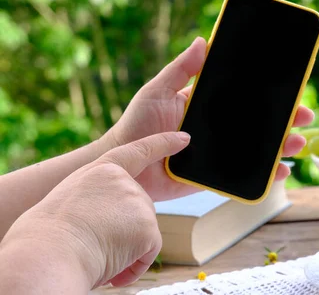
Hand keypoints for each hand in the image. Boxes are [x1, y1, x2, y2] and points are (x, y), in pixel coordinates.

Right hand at [3, 132, 190, 289]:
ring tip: (95, 252)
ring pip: (143, 233)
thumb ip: (99, 200)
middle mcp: (124, 181)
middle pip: (138, 209)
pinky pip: (148, 252)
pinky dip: (133, 266)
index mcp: (100, 171)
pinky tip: (112, 269)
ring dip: (125, 250)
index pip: (138, 152)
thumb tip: (118, 225)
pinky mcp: (148, 226)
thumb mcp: (73, 203)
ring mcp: (138, 202)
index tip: (184, 138)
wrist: (48, 253)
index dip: (163, 143)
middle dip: (124, 231)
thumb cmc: (46, 237)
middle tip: (93, 242)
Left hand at [104, 37, 313, 200]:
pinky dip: (264, 175)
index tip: (291, 87)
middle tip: (305, 116)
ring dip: (281, 146)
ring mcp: (220, 152)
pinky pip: (243, 176)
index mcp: (209, 105)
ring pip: (258, 148)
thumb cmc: (137, 125)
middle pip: (260, 122)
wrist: (125, 166)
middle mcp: (220, 127)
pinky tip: (281, 172)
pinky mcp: (214, 176)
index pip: (245, 96)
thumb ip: (180, 69)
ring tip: (297, 144)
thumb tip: (202, 41)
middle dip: (286, 120)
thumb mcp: (157, 91)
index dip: (269, 93)